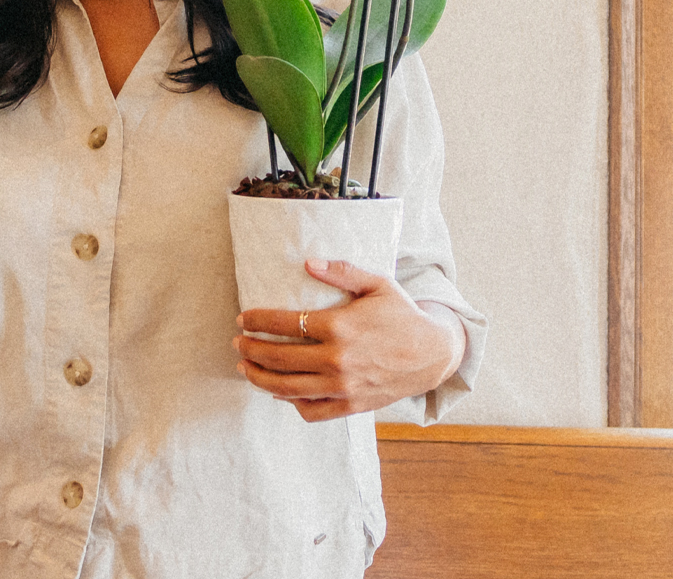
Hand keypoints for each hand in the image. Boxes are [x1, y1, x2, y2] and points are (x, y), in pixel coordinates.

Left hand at [234, 258, 464, 421]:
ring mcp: (342, 387)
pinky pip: (310, 410)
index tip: (243, 318)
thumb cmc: (403, 316)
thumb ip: (342, 272)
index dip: (257, 321)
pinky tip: (279, 391)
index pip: (284, 324)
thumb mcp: (378, 285)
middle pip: (277, 358)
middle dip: (250, 349)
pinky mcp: (350, 406)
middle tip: (238, 342)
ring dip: (259, 378)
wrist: (434, 355)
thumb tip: (308, 263)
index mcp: (340, 327)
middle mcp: (337, 360)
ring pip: (286, 389)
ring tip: (246, 368)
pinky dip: (290, 402)